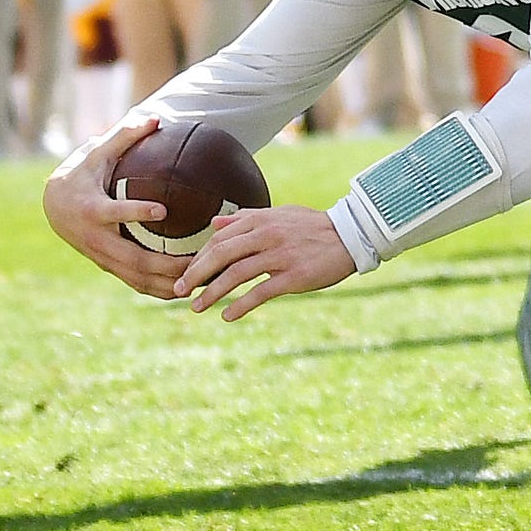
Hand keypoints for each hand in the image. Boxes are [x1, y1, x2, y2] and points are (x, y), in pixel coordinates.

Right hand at [42, 115, 190, 297]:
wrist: (53, 204)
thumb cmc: (82, 174)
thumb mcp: (97, 153)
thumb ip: (123, 137)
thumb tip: (154, 118)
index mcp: (91, 209)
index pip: (115, 213)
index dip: (136, 212)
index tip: (163, 211)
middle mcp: (95, 238)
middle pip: (132, 257)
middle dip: (164, 263)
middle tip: (197, 260)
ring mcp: (101, 256)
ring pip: (135, 276)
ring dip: (166, 283)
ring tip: (198, 282)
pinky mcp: (106, 266)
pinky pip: (133, 282)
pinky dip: (157, 290)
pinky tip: (184, 292)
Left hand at [176, 204, 359, 319]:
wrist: (351, 235)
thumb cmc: (314, 226)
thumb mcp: (279, 214)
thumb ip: (246, 218)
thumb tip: (214, 224)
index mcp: (261, 220)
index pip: (219, 239)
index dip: (199, 258)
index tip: (185, 274)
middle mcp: (267, 235)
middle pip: (220, 255)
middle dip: (195, 275)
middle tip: (179, 292)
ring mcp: (280, 256)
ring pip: (235, 275)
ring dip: (212, 293)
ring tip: (196, 308)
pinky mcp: (294, 276)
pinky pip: (260, 292)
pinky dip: (241, 305)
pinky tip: (227, 316)